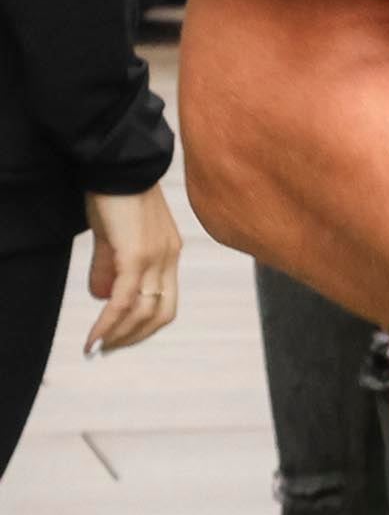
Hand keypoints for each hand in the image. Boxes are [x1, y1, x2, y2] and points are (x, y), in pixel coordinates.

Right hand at [83, 187, 182, 354]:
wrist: (117, 165)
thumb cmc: (114, 196)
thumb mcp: (113, 237)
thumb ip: (110, 267)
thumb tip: (103, 298)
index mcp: (168, 254)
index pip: (165, 303)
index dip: (143, 327)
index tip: (117, 340)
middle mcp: (168, 258)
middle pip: (160, 314)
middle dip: (132, 338)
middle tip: (105, 350)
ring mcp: (156, 257)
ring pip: (143, 311)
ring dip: (118, 335)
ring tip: (96, 347)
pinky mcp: (137, 254)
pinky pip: (124, 299)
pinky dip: (109, 322)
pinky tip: (94, 337)